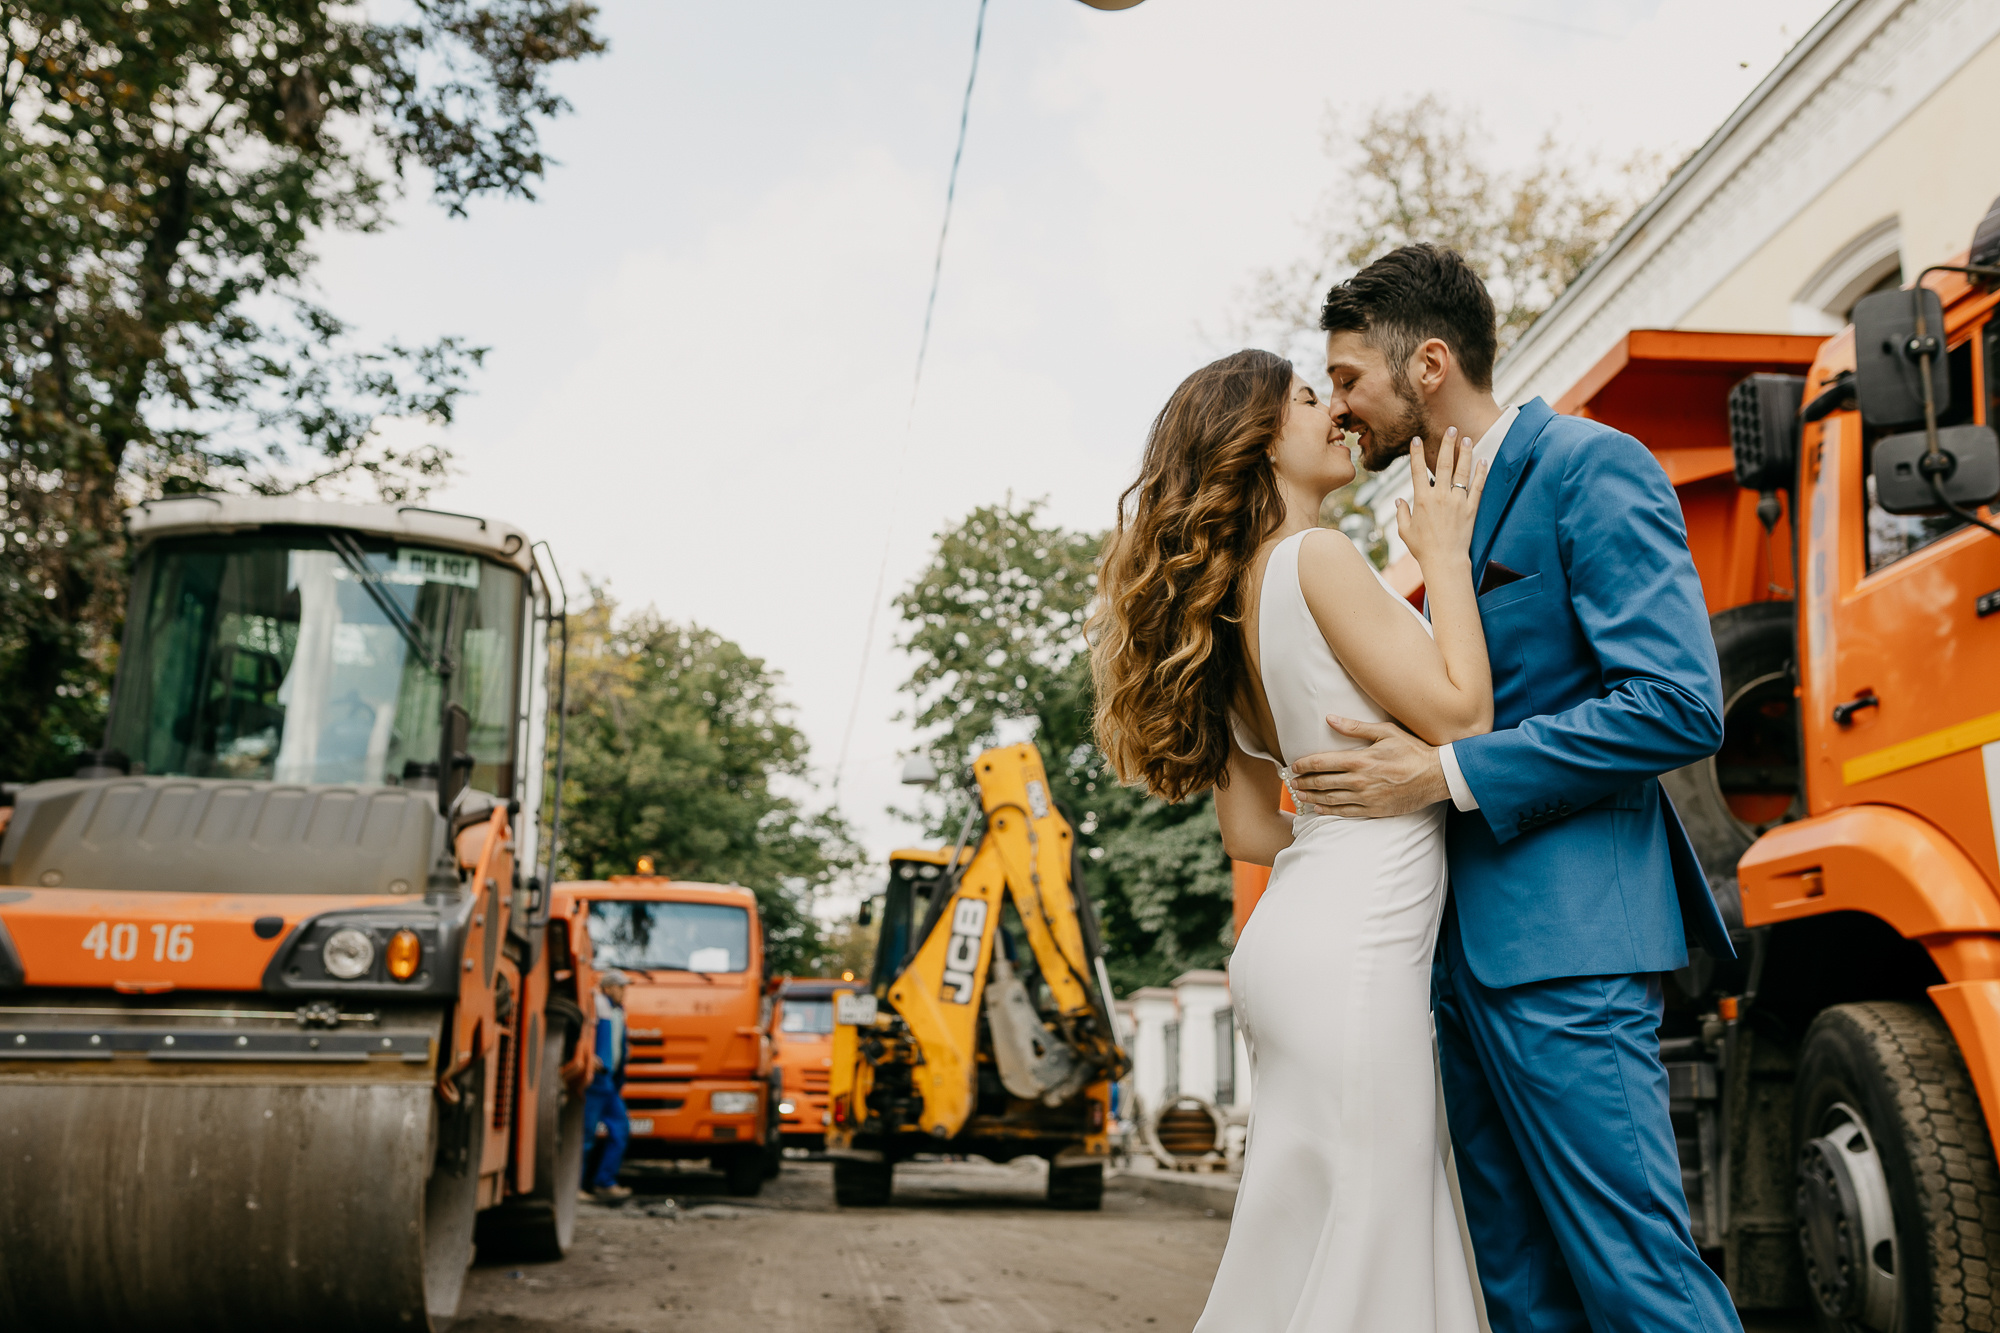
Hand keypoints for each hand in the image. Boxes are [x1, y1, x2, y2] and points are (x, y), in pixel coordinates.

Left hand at [1287, 715, 1450, 816]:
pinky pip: (1345, 812)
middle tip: (1291, 782)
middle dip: (1304, 782)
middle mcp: (1359, 780)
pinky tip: (1318, 810)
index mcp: (1360, 759)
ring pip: (1330, 799)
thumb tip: (1331, 719)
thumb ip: (1356, 727)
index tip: (1294, 766)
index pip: (1322, 762)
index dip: (1304, 765)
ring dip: (1312, 797)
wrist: (1436, 776)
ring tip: (1299, 795)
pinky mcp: (1374, 809)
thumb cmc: (1412, 750)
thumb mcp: (1386, 732)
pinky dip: (1329, 812)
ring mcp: (1366, 797)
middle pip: (1322, 782)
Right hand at [1394, 427, 1488, 571]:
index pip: (1418, 470)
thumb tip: (1399, 501)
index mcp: (1421, 500)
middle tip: (1451, 429)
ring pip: (1462, 472)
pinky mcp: (1471, 509)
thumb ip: (1401, 513)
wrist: (1445, 561)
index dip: (1417, 453)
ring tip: (1467, 439)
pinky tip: (1483, 461)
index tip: (1417, 439)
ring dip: (1465, 453)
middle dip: (1447, 444)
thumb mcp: (1404, 531)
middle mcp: (1440, 496)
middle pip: (1444, 464)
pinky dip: (1481, 473)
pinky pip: (1477, 487)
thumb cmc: (1422, 548)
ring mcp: (1457, 501)